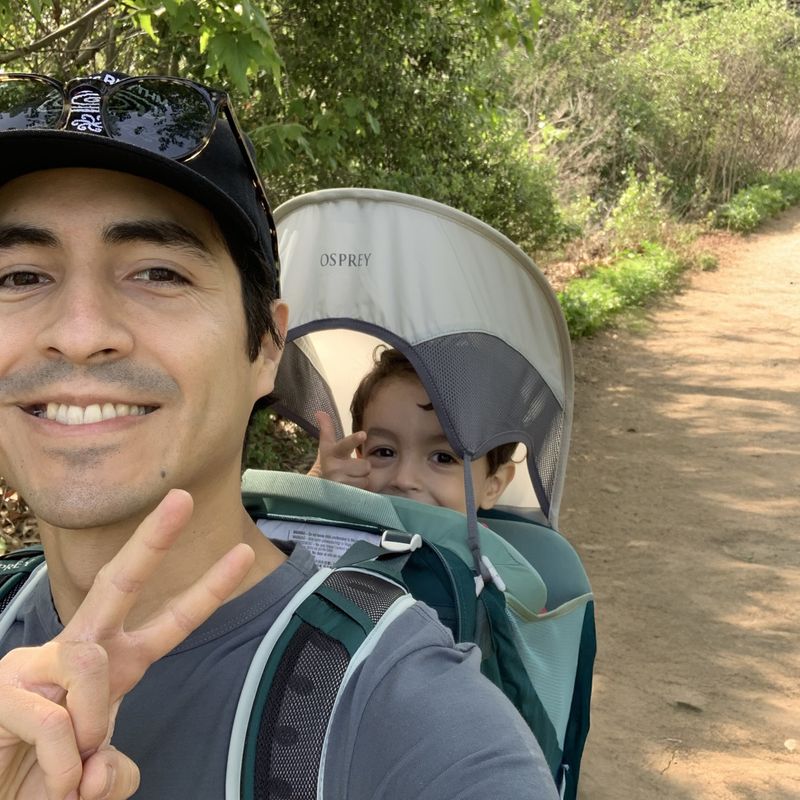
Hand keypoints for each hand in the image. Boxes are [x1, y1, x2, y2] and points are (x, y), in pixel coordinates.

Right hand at [0, 489, 254, 799]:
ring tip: (73, 774)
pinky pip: (54, 720)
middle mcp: (80, 651)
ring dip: (90, 723)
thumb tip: (103, 770)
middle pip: (120, 582)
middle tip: (182, 498)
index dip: (207, 591)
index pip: (170, 622)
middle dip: (153, 540)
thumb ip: (114, 772)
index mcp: (115, 665)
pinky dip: (63, 765)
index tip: (241, 555)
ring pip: (89, 662)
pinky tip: (55, 781)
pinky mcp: (5, 687)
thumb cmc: (40, 780)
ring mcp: (38, 662)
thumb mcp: (95, 779)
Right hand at [307, 411, 370, 489]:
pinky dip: (360, 489)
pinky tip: (350, 489)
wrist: (318, 488)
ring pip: (366, 478)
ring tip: (349, 480)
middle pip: (364, 465)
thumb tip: (319, 412)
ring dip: (361, 479)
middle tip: (351, 470)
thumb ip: (326, 429)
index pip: (344, 444)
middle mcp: (333, 468)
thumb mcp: (327, 446)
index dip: (354, 440)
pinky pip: (363, 489)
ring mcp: (338, 483)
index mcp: (331, 452)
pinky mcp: (343, 494)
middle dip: (362, 468)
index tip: (363, 434)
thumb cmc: (329, 463)